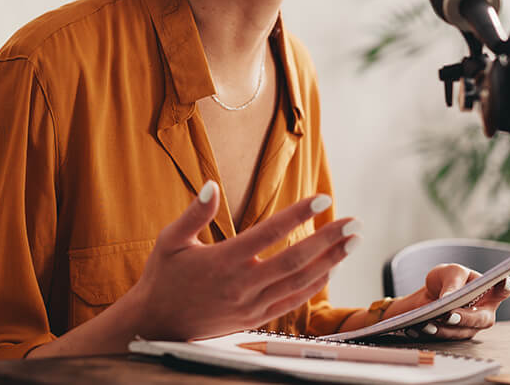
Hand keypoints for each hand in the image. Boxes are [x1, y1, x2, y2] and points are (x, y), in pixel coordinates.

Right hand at [128, 181, 360, 340]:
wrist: (155, 325)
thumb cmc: (163, 278)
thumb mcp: (170, 241)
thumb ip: (194, 213)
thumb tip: (211, 185)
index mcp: (223, 261)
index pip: (269, 233)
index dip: (298, 215)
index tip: (322, 198)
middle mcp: (242, 285)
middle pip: (295, 260)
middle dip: (329, 240)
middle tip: (354, 222)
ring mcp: (251, 306)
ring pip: (300, 283)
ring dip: (330, 261)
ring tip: (352, 242)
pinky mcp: (255, 319)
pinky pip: (292, 302)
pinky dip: (315, 285)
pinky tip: (331, 269)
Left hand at [383, 264, 509, 340]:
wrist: (431, 294)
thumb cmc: (447, 279)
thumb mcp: (449, 273)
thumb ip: (452, 283)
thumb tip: (449, 299)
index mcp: (489, 291)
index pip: (503, 289)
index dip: (505, 287)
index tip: (503, 281)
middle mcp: (485, 311)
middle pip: (482, 319)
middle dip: (465, 318)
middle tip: (450, 314)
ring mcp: (473, 326)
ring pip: (462, 331)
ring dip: (445, 328)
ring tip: (428, 322)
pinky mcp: (458, 335)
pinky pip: (447, 338)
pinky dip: (433, 332)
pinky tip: (420, 327)